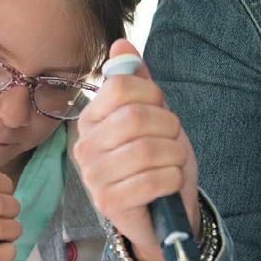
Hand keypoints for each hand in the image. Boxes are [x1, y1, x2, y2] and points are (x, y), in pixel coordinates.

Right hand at [73, 38, 200, 260]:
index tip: (161, 111)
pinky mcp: (109, 204)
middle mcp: (85, 147)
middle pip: (136, 117)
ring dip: (174, 155)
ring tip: (173, 164)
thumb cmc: (157, 163)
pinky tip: (169, 184)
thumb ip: (138, 83)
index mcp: (92, 119)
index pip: (121, 88)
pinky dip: (172, 180)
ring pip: (148, 150)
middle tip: (172, 141)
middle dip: (169, 127)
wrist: (163, 216)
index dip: (153, 96)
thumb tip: (122, 44)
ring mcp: (94, 177)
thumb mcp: (154, 118)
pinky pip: (152, 181)